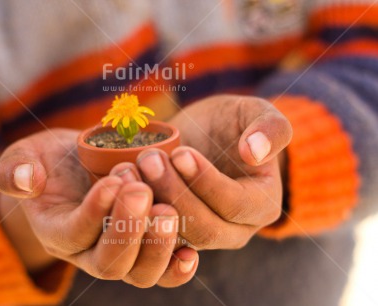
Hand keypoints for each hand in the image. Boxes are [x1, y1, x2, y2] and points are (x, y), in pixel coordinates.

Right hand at [0, 129, 197, 287]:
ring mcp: (123, 253)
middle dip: (128, 230)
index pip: (75, 235)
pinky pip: (165, 271)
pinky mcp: (148, 247)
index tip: (113, 180)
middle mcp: (90, 251)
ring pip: (141, 273)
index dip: (94, 213)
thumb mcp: (26, 155)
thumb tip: (25, 181)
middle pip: (111, 264)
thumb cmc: (54, 161)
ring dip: (158, 245)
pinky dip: (178, 265)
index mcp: (58, 231)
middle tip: (143, 192)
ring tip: (168, 210)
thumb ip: (15, 168)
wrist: (80, 167)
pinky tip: (191, 250)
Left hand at [132, 95, 291, 249]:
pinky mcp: (176, 233)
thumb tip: (255, 152)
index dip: (205, 181)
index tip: (180, 152)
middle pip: (204, 228)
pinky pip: (156, 234)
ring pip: (177, 235)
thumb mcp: (255, 113)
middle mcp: (235, 229)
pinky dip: (137, 214)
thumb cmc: (232, 124)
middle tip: (149, 158)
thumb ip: (270, 128)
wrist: (206, 136)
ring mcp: (204, 235)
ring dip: (151, 204)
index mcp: (262, 205)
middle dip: (173, 193)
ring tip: (130, 169)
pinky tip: (122, 185)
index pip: (234, 204)